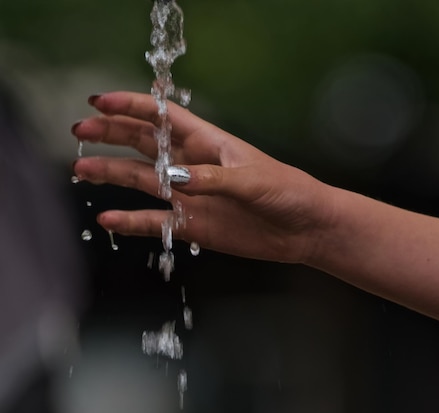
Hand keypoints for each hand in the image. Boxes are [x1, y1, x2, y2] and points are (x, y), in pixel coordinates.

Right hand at [71, 91, 334, 263]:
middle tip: (80, 132)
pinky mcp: (193, 225)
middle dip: (112, 135)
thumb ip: (214, 179)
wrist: (303, 229)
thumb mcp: (254, 180)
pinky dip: (132, 222)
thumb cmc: (287, 192)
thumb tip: (177, 179)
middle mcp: (193, 166)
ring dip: (112, 174)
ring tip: (81, 170)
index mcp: (209, 143)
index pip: (164, 118)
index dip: (132, 107)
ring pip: (142, 181)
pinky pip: (156, 222)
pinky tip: (108, 219)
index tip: (100, 102)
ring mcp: (190, 196)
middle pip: (144, 145)